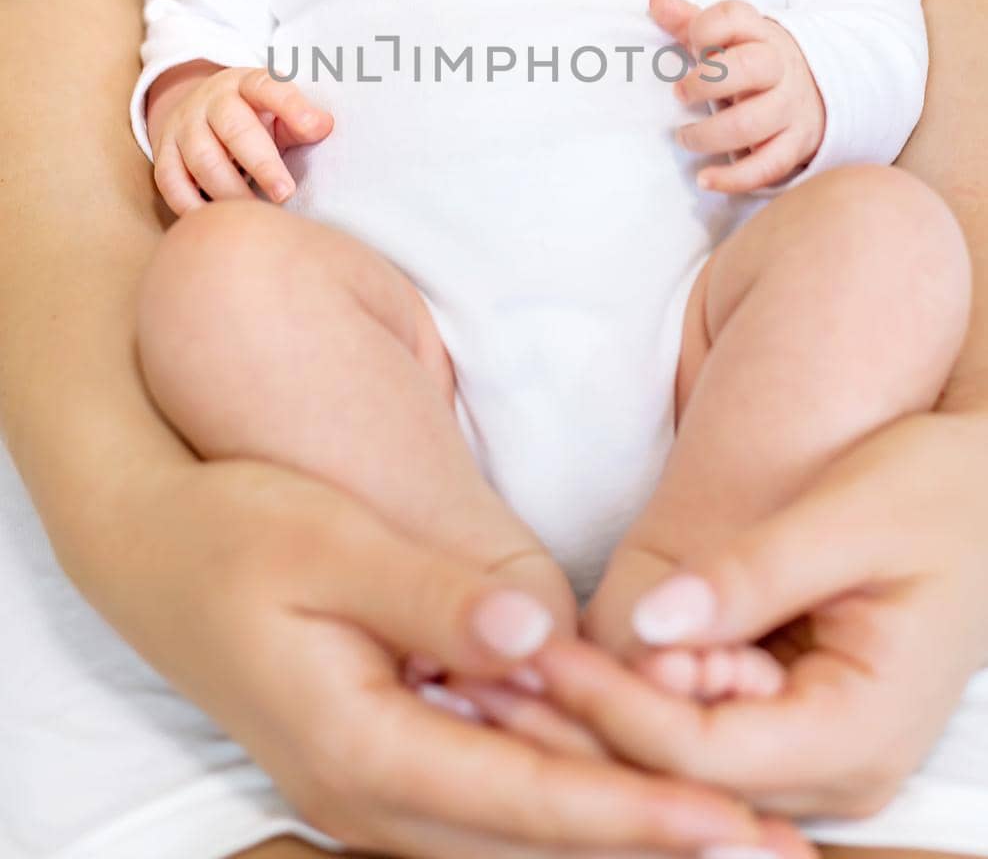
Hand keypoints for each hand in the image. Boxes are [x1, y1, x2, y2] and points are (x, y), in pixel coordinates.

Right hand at [98, 455, 790, 857]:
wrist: (149, 548)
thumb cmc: (236, 530)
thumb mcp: (327, 541)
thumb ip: (431, 596)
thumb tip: (535, 636)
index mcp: (357, 744)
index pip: (522, 795)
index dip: (633, 810)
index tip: (729, 819)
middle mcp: (366, 793)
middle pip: (532, 842)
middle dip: (652, 846)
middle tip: (768, 848)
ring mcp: (368, 791)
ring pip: (514, 836)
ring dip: (615, 833)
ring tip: (724, 834)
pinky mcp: (376, 764)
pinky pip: (483, 804)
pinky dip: (558, 803)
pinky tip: (622, 787)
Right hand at [150, 64, 333, 214]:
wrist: (199, 109)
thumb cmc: (254, 116)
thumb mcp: (278, 109)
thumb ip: (300, 119)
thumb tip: (324, 126)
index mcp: (246, 83)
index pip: (267, 87)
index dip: (291, 106)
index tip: (315, 127)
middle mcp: (211, 101)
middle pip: (234, 129)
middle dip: (262, 163)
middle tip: (285, 193)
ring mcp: (184, 126)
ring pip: (203, 159)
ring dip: (230, 190)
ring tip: (258, 213)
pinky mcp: (165, 153)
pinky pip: (171, 181)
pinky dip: (190, 204)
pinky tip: (214, 222)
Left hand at [520, 409, 987, 822]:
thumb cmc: (936, 490)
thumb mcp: (853, 513)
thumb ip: (754, 574)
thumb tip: (648, 623)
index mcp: (858, 728)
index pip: (700, 750)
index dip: (606, 706)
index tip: (527, 652)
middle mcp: (833, 770)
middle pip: (674, 774)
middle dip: (572, 727)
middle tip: (468, 675)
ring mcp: (811, 756)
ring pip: (675, 762)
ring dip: (586, 719)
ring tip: (483, 672)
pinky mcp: (787, 721)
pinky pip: (693, 731)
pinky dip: (624, 699)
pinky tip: (549, 665)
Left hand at [650, 0, 825, 193]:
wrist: (820, 87)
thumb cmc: (753, 61)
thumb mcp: (728, 36)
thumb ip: (688, 19)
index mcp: (759, 33)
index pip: (733, 16)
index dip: (705, 28)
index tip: (691, 44)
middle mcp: (778, 67)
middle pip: (748, 68)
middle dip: (707, 82)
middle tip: (680, 94)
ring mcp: (790, 107)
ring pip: (752, 123)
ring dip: (709, 135)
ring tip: (685, 137)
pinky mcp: (796, 144)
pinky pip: (769, 166)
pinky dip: (735, 178)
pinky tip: (706, 179)